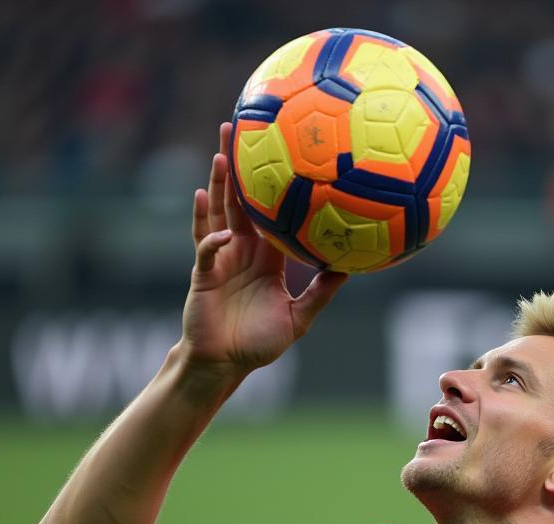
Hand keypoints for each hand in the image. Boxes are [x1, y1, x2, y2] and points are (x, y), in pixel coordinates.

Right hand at [181, 123, 347, 373]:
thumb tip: (351, 268)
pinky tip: (204, 202)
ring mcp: (220, 258)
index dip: (273, 185)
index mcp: (265, 257)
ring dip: (219, 185)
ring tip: (223, 153)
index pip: (269, 212)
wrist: (225, 365)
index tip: (283, 153)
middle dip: (240, 166)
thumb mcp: (299, 318)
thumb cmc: (259, 344)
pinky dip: (209, 228)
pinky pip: (206, 246)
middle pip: (240, 201)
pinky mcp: (203, 274)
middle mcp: (241, 250)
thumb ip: (322, 293)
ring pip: (219, 214)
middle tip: (244, 128)